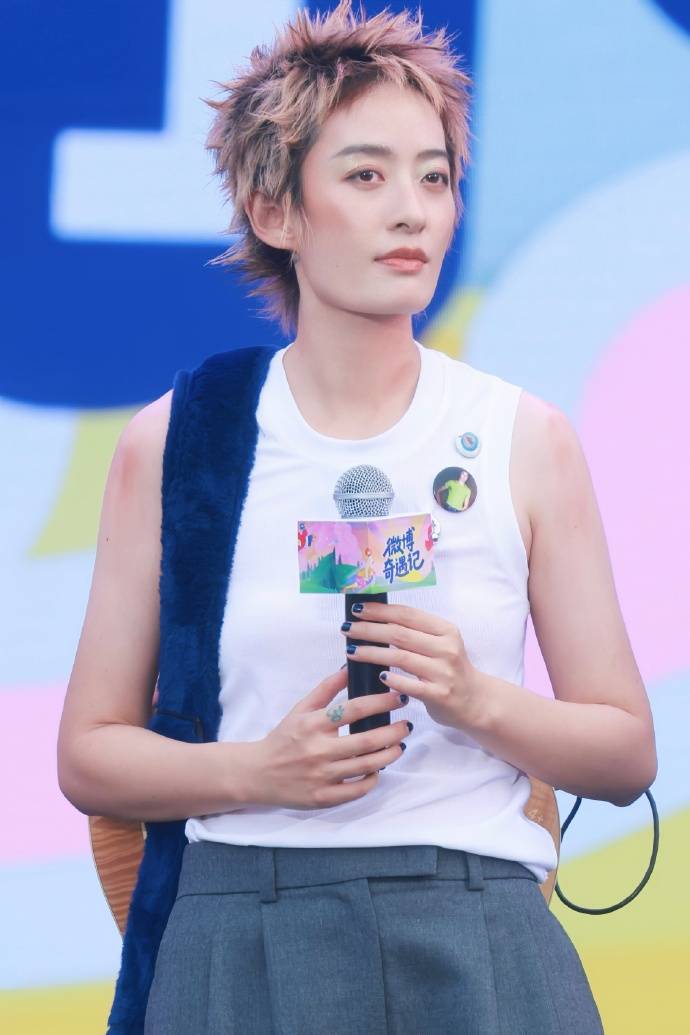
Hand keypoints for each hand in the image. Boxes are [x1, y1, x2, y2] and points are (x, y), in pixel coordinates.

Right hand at [247, 665, 410, 810]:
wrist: (258, 773)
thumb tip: (349, 669)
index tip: (399, 698)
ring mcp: (321, 776)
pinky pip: (357, 790)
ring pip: (366, 766)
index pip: (354, 709)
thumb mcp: (301, 709)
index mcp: (313, 724)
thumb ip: (326, 689)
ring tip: (399, 745)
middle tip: (406, 725)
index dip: (381, 702)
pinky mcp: (323, 798)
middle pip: (366, 740)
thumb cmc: (283, 738)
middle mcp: (318, 750)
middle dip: (393, 731)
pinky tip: (378, 770)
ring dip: (389, 755)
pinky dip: (372, 780)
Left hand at [341, 601, 482, 730]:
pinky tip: (377, 676)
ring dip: (371, 653)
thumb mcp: (441, 644)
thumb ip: (416, 633)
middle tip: (346, 628)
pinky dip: (392, 679)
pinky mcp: (439, 694)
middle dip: (368, 629)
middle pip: (399, 634)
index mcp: (445, 630)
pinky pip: (410, 685)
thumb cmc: (451, 670)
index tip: (357, 608)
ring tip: (351, 651)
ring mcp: (443, 672)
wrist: (476, 701)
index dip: (380, 610)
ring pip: (400, 657)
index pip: (407, 614)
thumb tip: (377, 619)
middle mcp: (446, 648)